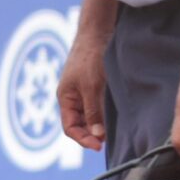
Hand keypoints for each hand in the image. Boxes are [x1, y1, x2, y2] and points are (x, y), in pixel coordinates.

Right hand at [58, 35, 107, 152]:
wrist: (96, 33)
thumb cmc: (89, 58)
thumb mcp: (91, 87)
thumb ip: (93, 112)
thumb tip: (97, 135)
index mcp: (65, 98)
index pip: (69, 127)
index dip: (82, 139)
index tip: (98, 146)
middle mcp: (72, 97)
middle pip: (79, 124)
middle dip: (90, 134)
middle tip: (106, 141)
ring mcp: (83, 92)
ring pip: (89, 116)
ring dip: (98, 125)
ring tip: (111, 133)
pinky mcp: (94, 86)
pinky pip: (97, 106)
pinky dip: (104, 115)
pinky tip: (114, 119)